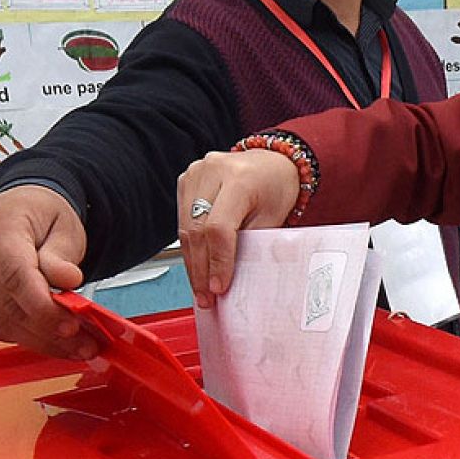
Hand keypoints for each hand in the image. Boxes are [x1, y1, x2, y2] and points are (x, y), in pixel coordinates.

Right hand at [0, 185, 93, 358]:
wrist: (14, 210)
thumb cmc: (39, 216)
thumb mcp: (65, 227)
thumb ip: (63, 256)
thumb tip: (68, 280)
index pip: (15, 274)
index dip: (42, 306)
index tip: (70, 325)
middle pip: (4, 302)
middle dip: (46, 329)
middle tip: (81, 342)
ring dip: (34, 338)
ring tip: (68, 344)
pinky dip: (14, 336)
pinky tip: (40, 338)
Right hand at [177, 149, 298, 308]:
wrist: (272, 161)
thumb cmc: (276, 186)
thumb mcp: (274, 216)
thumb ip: (253, 244)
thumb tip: (234, 279)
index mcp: (240, 178)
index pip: (218, 228)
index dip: (217, 262)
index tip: (219, 287)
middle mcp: (213, 171)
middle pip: (197, 230)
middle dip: (201, 270)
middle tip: (206, 297)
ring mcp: (196, 173)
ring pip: (185, 228)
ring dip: (192, 263)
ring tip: (200, 289)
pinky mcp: (186, 180)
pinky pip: (182, 220)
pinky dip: (189, 246)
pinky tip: (197, 266)